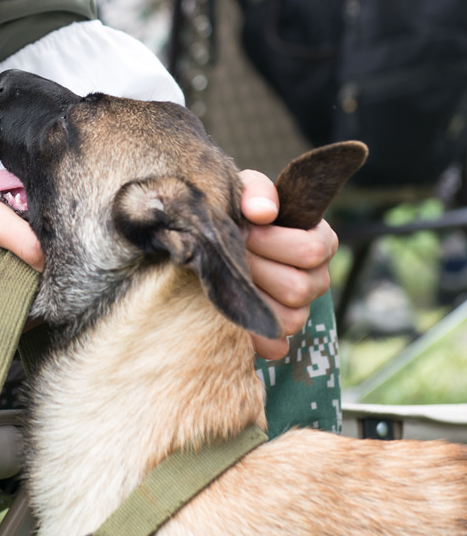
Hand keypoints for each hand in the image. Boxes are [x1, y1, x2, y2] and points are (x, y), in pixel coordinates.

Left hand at [239, 169, 337, 361]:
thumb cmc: (239, 210)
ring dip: (253, 298)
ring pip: (291, 319)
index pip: (313, 251)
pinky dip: (255, 336)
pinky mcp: (278, 332)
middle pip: (299, 288)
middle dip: (257, 268)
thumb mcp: (246, 189)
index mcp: (321, 241)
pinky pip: (276, 346)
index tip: (245, 230)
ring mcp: (301, 308)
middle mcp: (317, 278)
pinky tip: (234, 316)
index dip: (273, 242)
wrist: (214, 236)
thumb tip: (262, 212)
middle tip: (233, 254)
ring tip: (231, 276)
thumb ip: (256, 191)